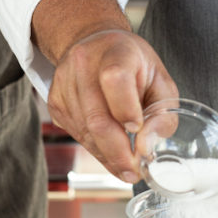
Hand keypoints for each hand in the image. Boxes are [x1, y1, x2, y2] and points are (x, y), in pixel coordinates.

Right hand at [31, 0, 177, 183]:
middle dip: (117, 153)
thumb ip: (163, 115)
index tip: (137, 130)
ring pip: (85, 132)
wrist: (96, 44)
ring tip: (126, 166)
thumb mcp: (161, 81)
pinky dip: (96, 149)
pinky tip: (110, 151)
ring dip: (107, 156)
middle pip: (97, 117)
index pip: (115, 79)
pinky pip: (76, 134)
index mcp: (115, 52)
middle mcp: (84, 65)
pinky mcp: (55, 102)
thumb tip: (145, 148)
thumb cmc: (134, 65)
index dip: (126, 109)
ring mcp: (64, 84)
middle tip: (133, 172)